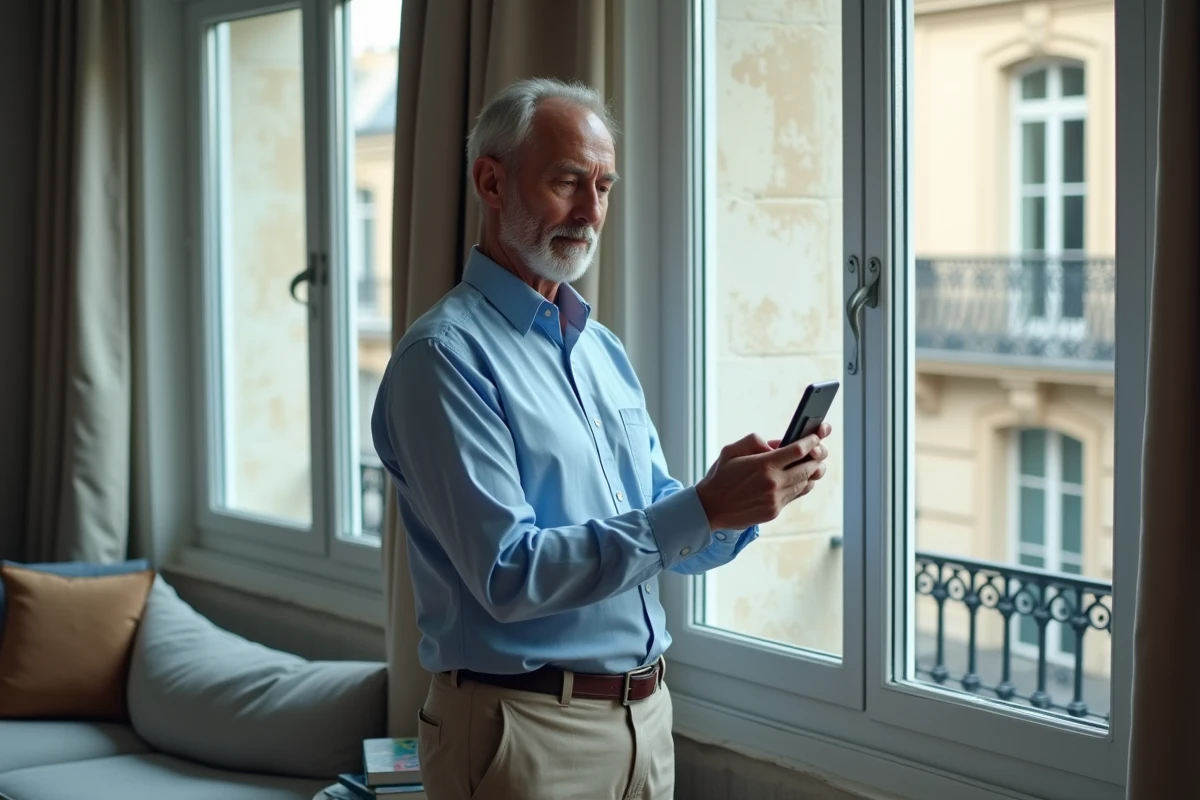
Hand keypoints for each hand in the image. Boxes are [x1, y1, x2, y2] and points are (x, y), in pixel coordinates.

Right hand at [694, 424, 832, 531]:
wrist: (710, 508)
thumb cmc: (720, 476)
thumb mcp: (731, 450)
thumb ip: (754, 441)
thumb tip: (776, 444)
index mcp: (763, 465)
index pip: (798, 450)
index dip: (811, 441)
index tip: (816, 436)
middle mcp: (773, 483)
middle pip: (807, 467)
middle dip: (817, 457)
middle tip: (820, 450)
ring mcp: (775, 499)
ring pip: (805, 483)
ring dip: (812, 472)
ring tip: (814, 464)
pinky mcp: (774, 511)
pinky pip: (796, 496)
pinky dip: (802, 486)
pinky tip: (801, 479)